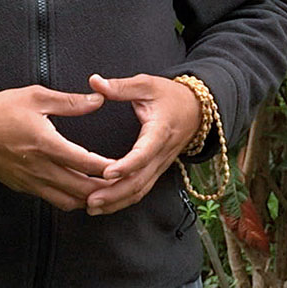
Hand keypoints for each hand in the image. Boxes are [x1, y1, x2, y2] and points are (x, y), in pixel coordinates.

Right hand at [0, 86, 113, 210]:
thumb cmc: (1, 109)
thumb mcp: (36, 96)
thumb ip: (70, 101)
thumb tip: (98, 100)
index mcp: (45, 143)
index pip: (84, 162)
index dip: (107, 167)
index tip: (125, 166)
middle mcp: (39, 168)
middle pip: (79, 188)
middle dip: (103, 189)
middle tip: (122, 184)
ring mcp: (30, 181)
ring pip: (67, 200)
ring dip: (88, 197)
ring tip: (106, 190)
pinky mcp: (23, 187)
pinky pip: (52, 200)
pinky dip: (70, 198)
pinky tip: (81, 190)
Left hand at [85, 73, 201, 215]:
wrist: (196, 109)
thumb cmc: (170, 96)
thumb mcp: (146, 85)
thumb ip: (120, 86)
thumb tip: (94, 81)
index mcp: (160, 131)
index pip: (145, 152)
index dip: (127, 165)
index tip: (107, 172)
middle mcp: (162, 153)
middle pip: (140, 181)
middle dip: (115, 193)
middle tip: (90, 199)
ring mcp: (161, 165)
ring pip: (140, 190)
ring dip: (116, 201)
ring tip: (91, 206)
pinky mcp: (157, 170)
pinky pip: (141, 190)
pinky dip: (122, 200)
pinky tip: (104, 204)